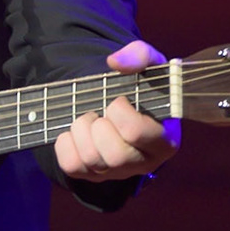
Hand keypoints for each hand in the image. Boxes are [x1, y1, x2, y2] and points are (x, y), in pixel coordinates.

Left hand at [54, 41, 180, 181]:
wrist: (124, 104)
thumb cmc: (142, 88)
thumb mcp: (149, 65)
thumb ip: (140, 55)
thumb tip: (116, 63)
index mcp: (164, 141)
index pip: (137, 134)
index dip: (120, 112)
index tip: (119, 100)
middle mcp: (144, 163)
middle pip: (115, 155)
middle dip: (98, 125)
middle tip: (100, 111)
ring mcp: (117, 172)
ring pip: (91, 161)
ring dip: (81, 131)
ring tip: (89, 118)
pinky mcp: (94, 175)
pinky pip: (71, 166)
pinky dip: (65, 144)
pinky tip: (75, 131)